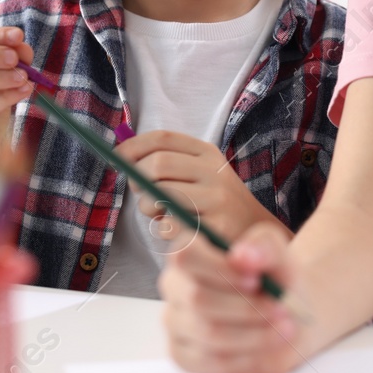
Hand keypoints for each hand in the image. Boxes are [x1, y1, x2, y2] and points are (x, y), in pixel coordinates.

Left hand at [114, 131, 289, 244]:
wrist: (256, 234)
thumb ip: (167, 163)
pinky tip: (178, 231)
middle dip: (138, 179)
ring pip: (159, 195)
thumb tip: (121, 157)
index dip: (132, 146)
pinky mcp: (214, 226)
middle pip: (157, 164)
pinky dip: (163, 230)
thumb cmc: (215, 205)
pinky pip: (169, 225)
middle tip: (141, 194)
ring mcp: (217, 198)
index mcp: (207, 153)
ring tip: (159, 215)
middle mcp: (214, 171)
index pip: (163, 138)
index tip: (116, 157)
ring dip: (148, 208)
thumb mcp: (200, 174)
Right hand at [159, 221, 308, 372]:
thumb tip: (241, 256)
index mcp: (189, 253)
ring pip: (208, 333)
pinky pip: (210, 362)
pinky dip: (247, 358)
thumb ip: (263, 246)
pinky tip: (268, 347)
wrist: (286, 311)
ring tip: (284, 328)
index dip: (221, 270)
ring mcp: (175, 322)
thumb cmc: (275, 277)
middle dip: (245, 307)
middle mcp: (174, 286)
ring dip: (253, 334)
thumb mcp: (278, 253)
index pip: (185, 256)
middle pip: (197, 299)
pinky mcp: (183, 355)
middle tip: (280, 309)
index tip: (256, 280)